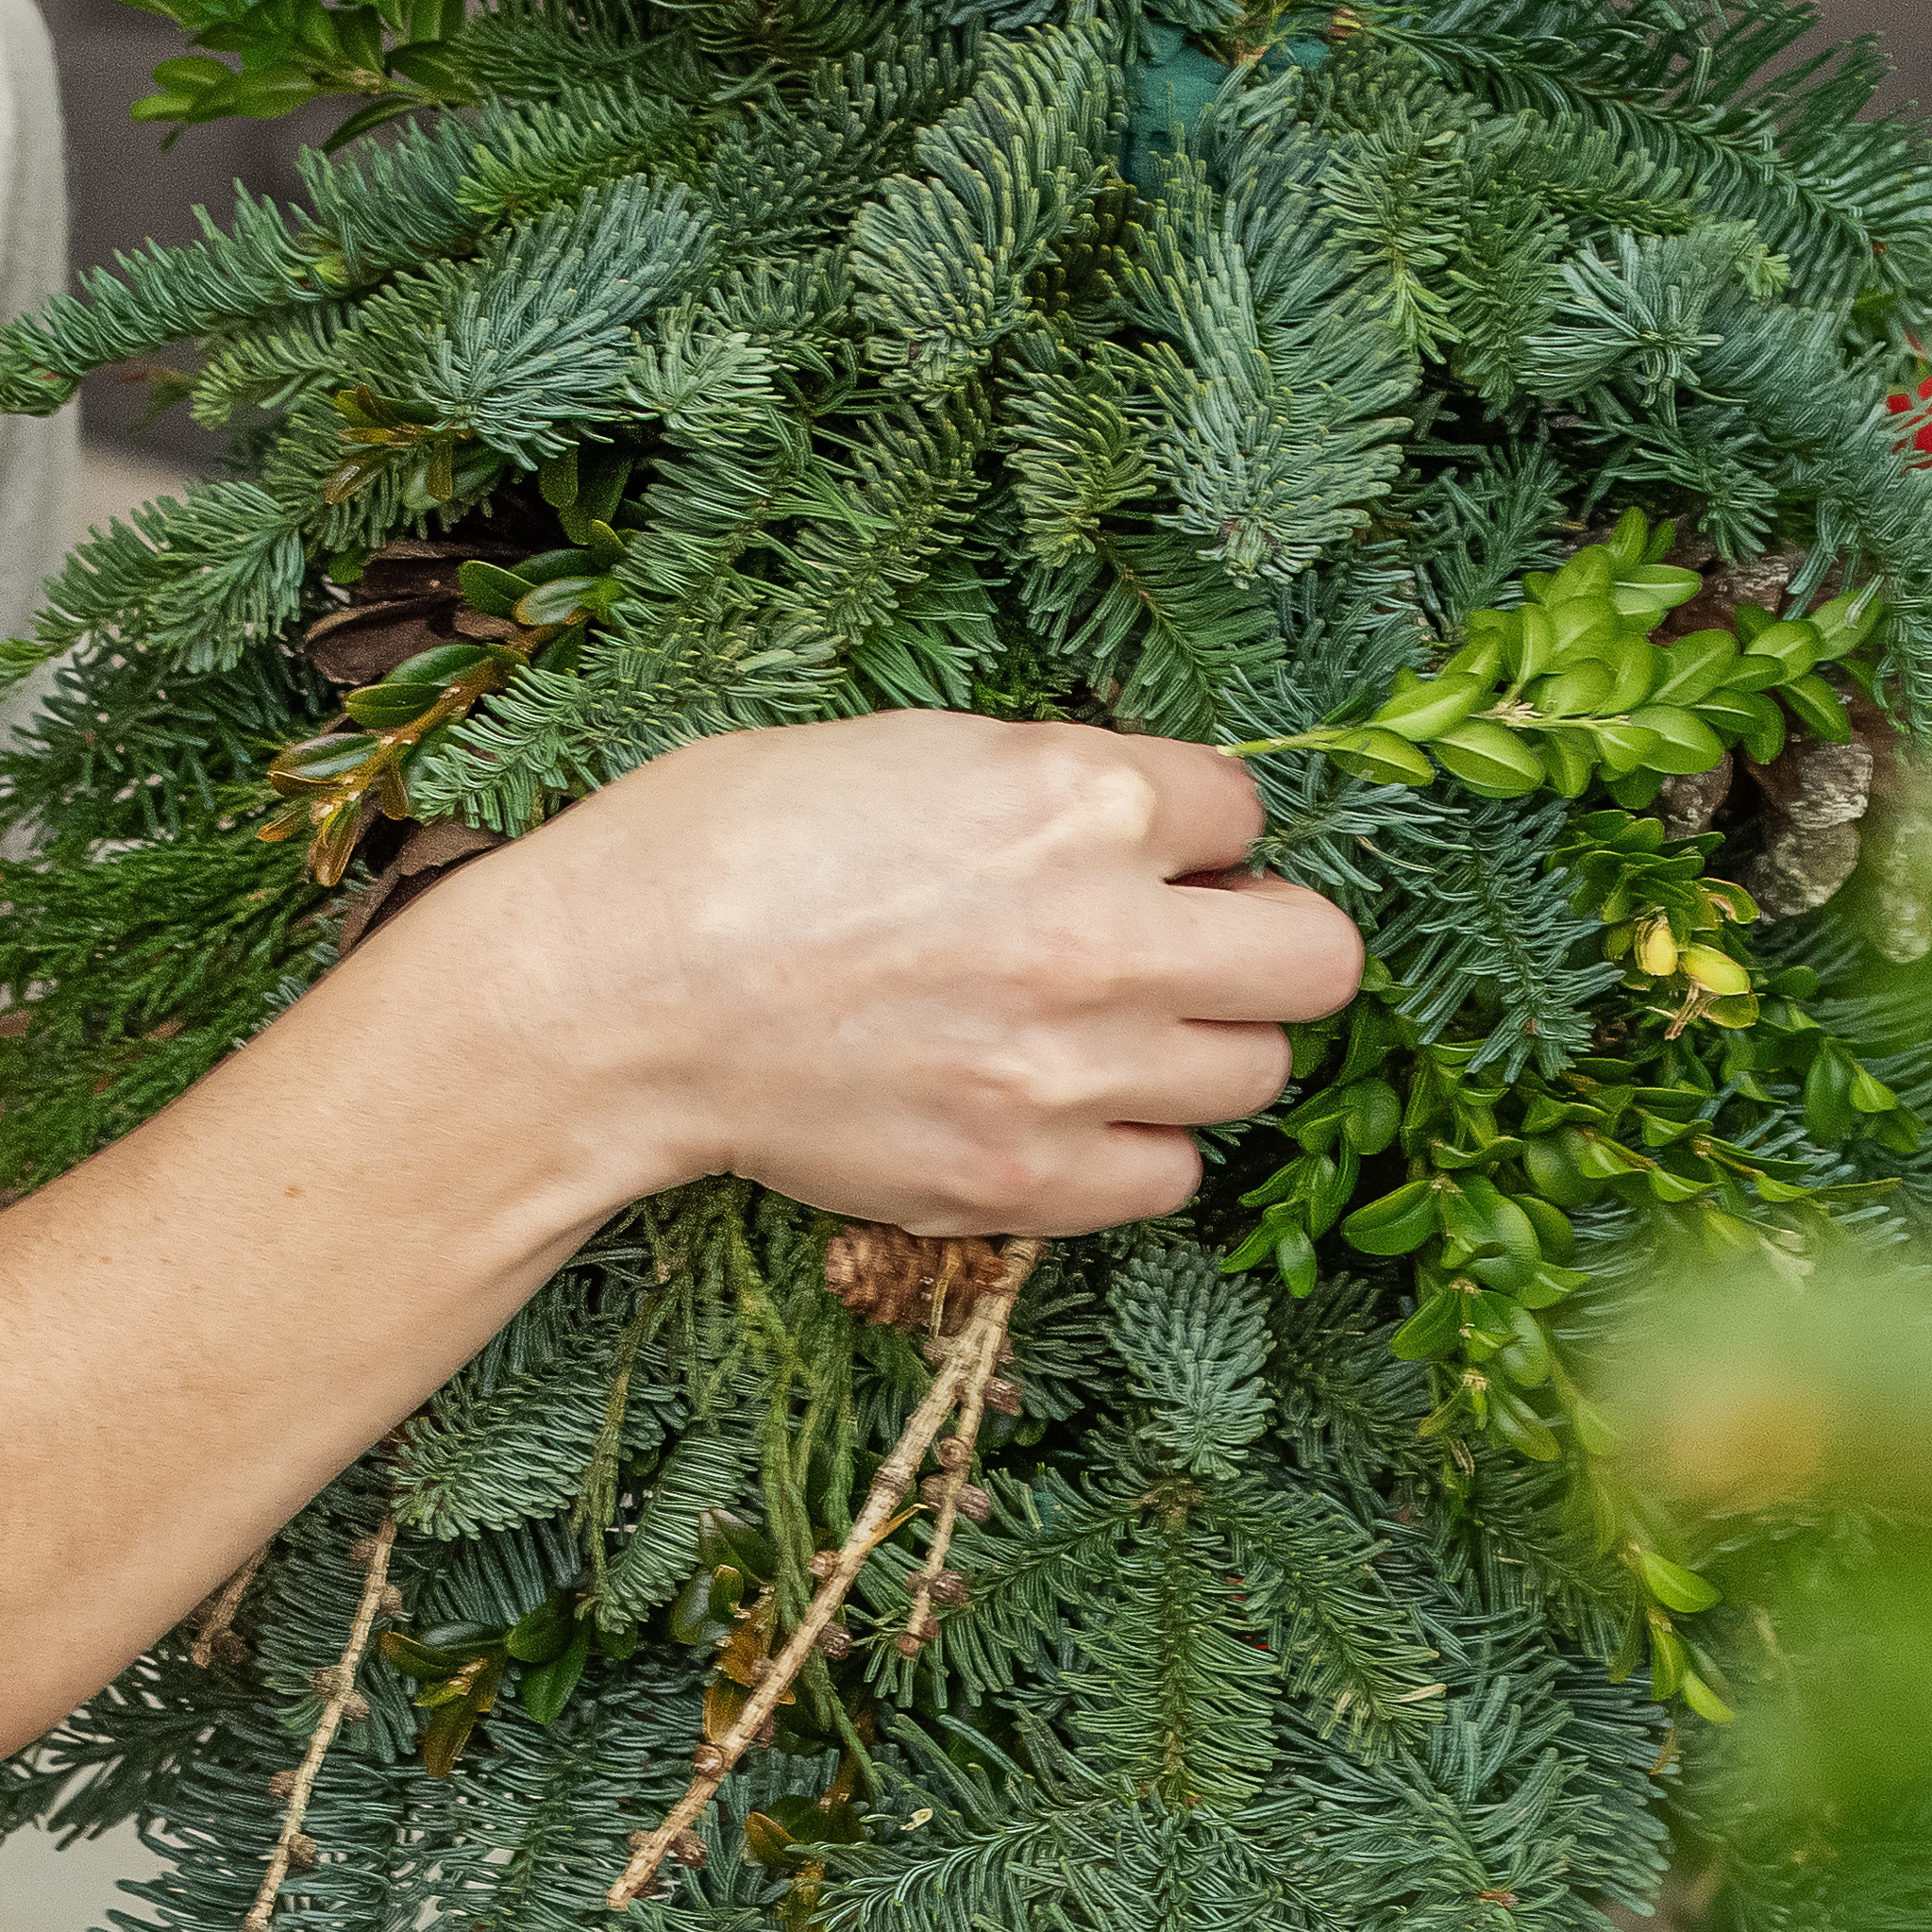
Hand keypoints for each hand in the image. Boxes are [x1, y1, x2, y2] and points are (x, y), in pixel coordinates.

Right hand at [403, 714, 1361, 1240]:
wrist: (615, 1002)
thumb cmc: (725, 848)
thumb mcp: (909, 750)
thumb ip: (1051, 788)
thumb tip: (1139, 832)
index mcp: (1084, 798)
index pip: (1247, 812)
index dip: (1195, 836)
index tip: (1143, 856)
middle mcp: (1109, 937)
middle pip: (1316, 961)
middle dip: (1260, 947)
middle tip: (1184, 951)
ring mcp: (1075, 1074)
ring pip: (1252, 1077)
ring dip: (1196, 1051)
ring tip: (1100, 1036)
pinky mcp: (1026, 1180)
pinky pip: (1168, 1178)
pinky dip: (1132, 1150)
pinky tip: (1058, 1113)